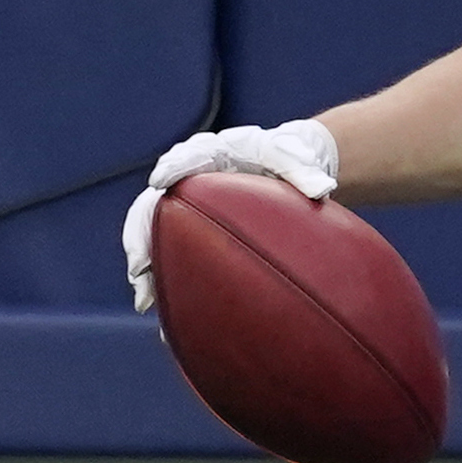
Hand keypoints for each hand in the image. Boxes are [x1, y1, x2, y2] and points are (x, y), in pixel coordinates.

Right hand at [123, 119, 338, 311]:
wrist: (287, 164)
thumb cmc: (290, 158)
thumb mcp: (299, 159)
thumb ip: (306, 171)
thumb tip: (322, 189)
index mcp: (211, 154)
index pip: (183, 159)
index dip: (170, 169)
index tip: (160, 182)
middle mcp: (189, 178)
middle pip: (153, 204)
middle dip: (141, 233)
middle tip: (139, 266)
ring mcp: (186, 202)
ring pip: (152, 231)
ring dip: (144, 263)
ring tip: (144, 300)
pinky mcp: (190, 223)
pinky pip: (168, 248)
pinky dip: (163, 275)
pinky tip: (163, 308)